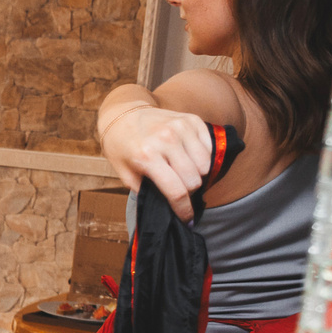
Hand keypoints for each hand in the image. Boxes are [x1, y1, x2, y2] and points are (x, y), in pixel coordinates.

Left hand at [100, 103, 219, 220]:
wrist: (123, 114)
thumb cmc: (122, 146)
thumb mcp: (125, 173)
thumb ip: (145, 191)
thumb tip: (166, 209)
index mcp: (147, 156)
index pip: (176, 191)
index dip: (184, 210)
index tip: (187, 219)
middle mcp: (166, 140)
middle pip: (194, 180)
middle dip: (188, 191)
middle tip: (179, 190)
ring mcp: (181, 128)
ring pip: (205, 166)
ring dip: (196, 175)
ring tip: (182, 172)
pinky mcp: (192, 120)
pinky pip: (209, 149)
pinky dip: (202, 158)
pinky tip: (188, 157)